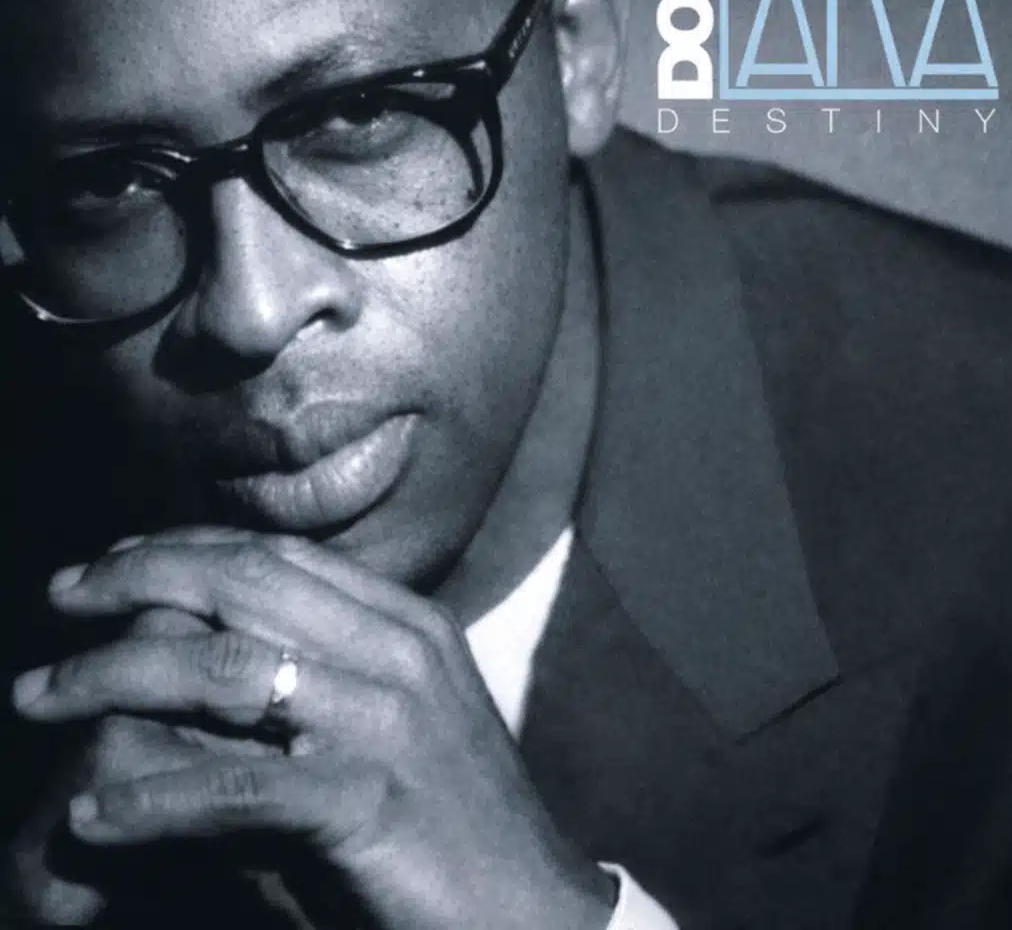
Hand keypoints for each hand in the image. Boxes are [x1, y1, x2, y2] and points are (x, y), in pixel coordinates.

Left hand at [12, 530, 614, 929]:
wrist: (534, 913)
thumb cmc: (452, 820)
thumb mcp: (395, 721)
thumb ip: (324, 671)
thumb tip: (211, 647)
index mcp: (408, 623)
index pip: (280, 555)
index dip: (187, 547)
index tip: (115, 560)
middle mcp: (400, 651)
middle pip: (245, 586)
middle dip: (136, 579)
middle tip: (61, 596)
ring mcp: (389, 720)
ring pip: (226, 671)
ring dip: (113, 677)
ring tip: (39, 696)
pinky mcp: (371, 800)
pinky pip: (238, 789)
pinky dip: (154, 800)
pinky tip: (92, 818)